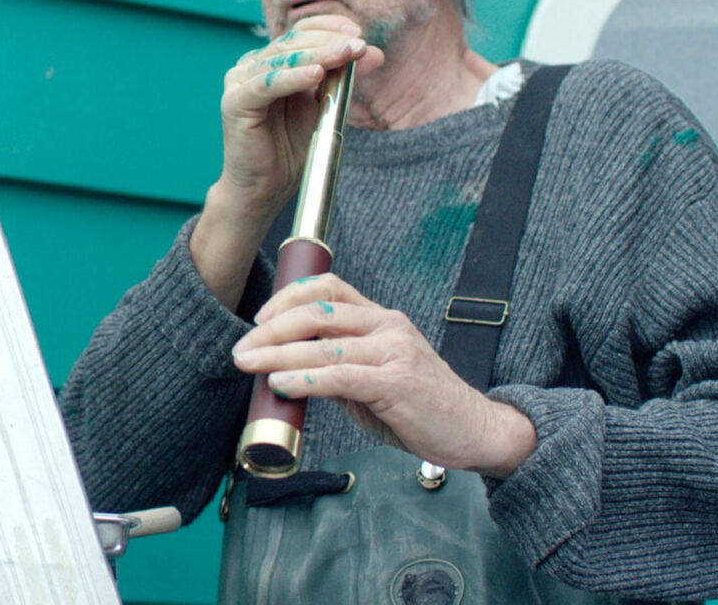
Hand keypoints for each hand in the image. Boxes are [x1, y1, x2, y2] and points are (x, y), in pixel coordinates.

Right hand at [218, 15, 383, 215]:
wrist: (266, 188)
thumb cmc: (291, 150)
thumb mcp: (326, 107)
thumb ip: (344, 79)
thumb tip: (375, 52)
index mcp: (272, 63)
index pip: (301, 32)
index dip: (329, 28)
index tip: (359, 34)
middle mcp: (252, 66)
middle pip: (293, 42)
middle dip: (330, 42)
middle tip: (358, 45)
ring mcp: (241, 81)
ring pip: (282, 60)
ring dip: (317, 55)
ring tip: (345, 54)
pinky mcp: (235, 102)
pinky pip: (267, 84)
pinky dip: (292, 78)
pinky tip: (315, 74)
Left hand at [231, 274, 536, 478]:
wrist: (474, 429)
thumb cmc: (422, 405)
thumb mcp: (376, 377)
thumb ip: (338, 368)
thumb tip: (288, 371)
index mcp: (381, 319)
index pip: (329, 288)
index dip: (288, 297)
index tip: (259, 319)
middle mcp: (387, 326)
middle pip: (319, 310)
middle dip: (272, 328)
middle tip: (242, 348)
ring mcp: (394, 352)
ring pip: (325, 342)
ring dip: (278, 353)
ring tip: (248, 363)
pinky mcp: (397, 382)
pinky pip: (342, 376)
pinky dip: (305, 377)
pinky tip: (282, 382)